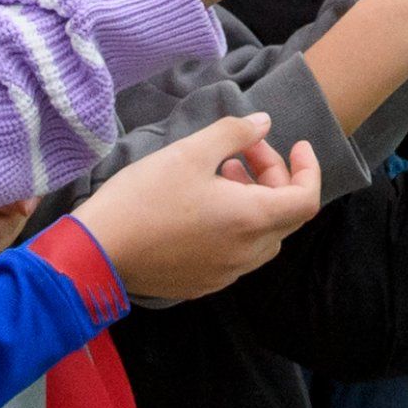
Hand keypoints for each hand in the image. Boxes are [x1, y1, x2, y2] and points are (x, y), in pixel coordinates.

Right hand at [66, 114, 325, 301]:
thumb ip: (234, 133)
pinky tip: (205, 205)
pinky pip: (237, 253)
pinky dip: (237, 224)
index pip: (306, 200)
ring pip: (262, 236)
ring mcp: (225, 274)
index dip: (309, 169)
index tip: (296, 144)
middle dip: (274, 177)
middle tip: (244, 149)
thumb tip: (264, 123)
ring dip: (255, 200)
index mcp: (251, 220)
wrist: (98, 251)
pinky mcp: (202, 284)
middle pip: (285, 216)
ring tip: (223, 171)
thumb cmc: (145, 197)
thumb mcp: (190, 152)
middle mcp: (246, 254)